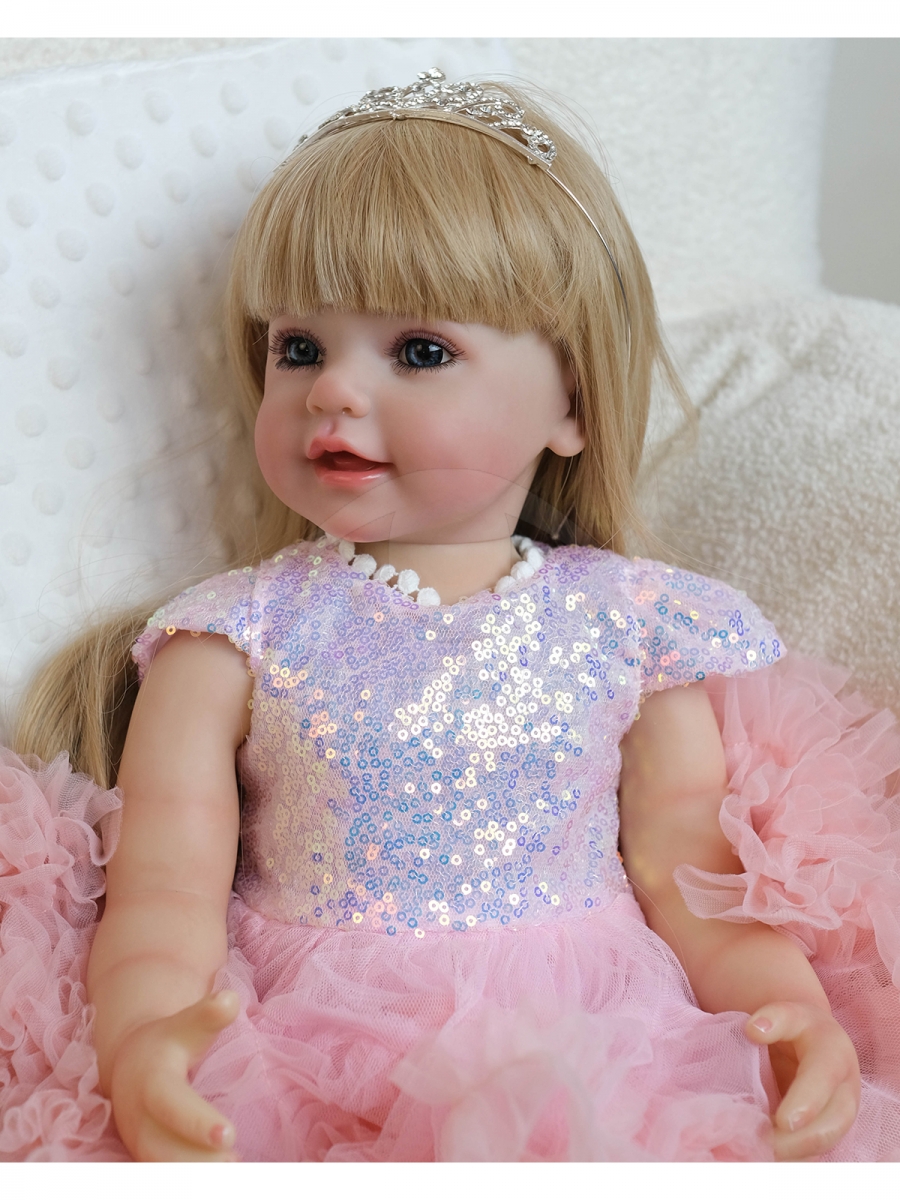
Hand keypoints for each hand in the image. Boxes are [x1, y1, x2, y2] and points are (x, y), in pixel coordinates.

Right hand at [109, 991, 240, 1161]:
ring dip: (194, 1174)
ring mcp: (139, 1143)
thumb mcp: (186, 1023)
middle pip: (163, 1149)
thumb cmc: (169, 1040)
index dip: (198, 1123)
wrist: (130, 1062)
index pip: (173, 1105)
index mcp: (151, 1082)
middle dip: (198, 1161)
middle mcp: (139, 1119)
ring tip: (234, 1172)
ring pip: (161, 1166)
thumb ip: (207, 1014)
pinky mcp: (146, 1157)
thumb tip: (229, 1000)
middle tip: (236, 1163)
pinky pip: (164, 1171)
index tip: (230, 1135)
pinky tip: (219, 1177)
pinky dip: (186, 1176)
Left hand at [745, 1001, 860, 1160]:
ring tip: (763, 1153)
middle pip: (833, 1123)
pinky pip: (815, 1150)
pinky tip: (768, 1156)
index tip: (782, 1121)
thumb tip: (754, 1030)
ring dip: (796, 1153)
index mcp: (834, 1055)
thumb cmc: (794, 1027)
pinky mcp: (827, 1128)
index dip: (806, 1102)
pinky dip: (794, 1157)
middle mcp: (844, 1089)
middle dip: (801, 1140)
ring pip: (825, 1142)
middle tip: (766, 1145)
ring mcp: (838, 1112)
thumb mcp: (787, 1013)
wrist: (810, 1040)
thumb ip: (774, 1018)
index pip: (823, 1079)